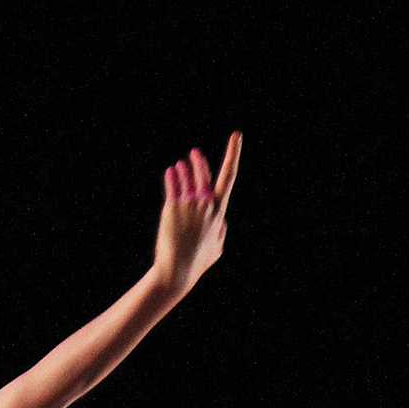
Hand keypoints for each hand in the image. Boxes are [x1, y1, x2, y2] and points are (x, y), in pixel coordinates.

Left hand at [152, 133, 241, 296]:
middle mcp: (205, 204)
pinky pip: (173, 185)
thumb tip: (221, 222)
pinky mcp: (172, 208)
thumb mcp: (217, 248)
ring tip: (181, 165)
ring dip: (185, 169)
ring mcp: (188, 205)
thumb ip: (221, 231)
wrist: (176, 271)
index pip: (229, 175)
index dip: (233, 153)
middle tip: (194, 154)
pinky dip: (173, 177)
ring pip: (187, 178)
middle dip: (199, 162)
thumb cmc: (198, 262)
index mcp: (219, 211)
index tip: (237, 136)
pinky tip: (171, 172)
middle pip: (204, 174)